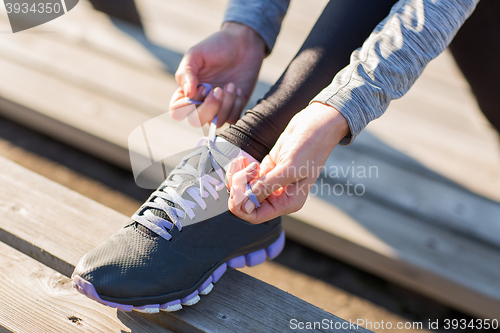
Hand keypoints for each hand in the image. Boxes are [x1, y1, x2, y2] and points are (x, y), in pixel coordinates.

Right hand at [170, 22, 265, 127]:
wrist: (242, 42)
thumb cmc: (215, 46)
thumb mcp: (195, 55)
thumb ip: (186, 73)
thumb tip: (187, 94)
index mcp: (186, 91)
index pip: (177, 112)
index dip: (187, 106)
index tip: (202, 87)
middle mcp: (200, 102)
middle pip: (196, 121)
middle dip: (209, 108)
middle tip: (219, 89)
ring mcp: (218, 107)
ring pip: (216, 122)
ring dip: (226, 105)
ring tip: (231, 85)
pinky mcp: (234, 107)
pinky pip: (233, 119)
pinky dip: (236, 105)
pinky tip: (238, 89)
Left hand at [227, 103, 348, 223]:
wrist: (315, 124)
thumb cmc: (310, 147)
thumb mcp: (289, 169)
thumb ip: (266, 187)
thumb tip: (246, 204)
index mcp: (288, 202)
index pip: (256, 216)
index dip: (241, 207)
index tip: (235, 190)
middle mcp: (279, 195)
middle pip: (247, 202)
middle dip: (239, 187)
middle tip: (241, 170)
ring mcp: (272, 182)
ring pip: (244, 188)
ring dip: (238, 176)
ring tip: (244, 162)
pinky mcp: (267, 169)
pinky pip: (246, 176)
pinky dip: (241, 168)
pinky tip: (243, 159)